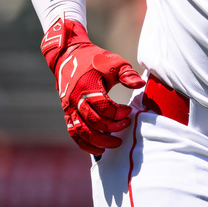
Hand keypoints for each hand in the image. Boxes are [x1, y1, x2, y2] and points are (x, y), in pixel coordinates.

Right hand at [41, 17, 145, 155]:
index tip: (129, 112)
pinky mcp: (67, 113)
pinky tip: (98, 149)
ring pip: (83, 131)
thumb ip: (127, 74)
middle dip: (112, 128)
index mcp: (88, 86)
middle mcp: (76, 100)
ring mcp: (69, 108)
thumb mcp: (114, 63)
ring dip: (99, 141)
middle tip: (125, 127)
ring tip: (115, 143)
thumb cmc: (95, 60)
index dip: (118, 113)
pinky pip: (74, 133)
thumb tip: (140, 84)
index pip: (104, 106)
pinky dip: (85, 144)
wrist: (68, 56)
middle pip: (94, 122)